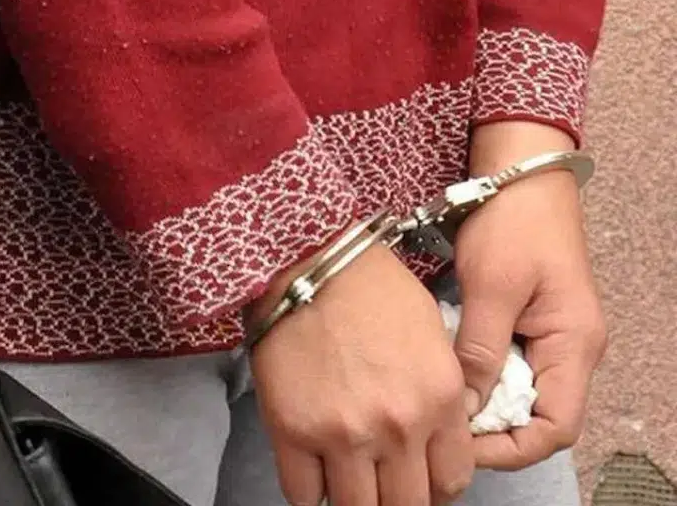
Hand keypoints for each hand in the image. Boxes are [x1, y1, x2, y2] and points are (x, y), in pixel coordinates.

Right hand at [248, 242, 474, 505]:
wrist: (309, 262)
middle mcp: (397, 426)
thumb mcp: (435, 338)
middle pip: (407, 505)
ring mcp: (342, 434)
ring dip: (356, 501)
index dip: (435, 488)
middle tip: (384, 484)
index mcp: (440, 400)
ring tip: (348, 481)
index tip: (418, 479)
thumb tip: (435, 442)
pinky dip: (310, 493)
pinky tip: (314, 475)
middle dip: (398, 500)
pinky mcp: (293, 431)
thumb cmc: (372, 289)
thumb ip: (444, 397)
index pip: (451, 482)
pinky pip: (302, 493)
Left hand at [453, 121, 607, 469]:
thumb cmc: (513, 223)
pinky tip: (439, 371)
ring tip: (432, 404)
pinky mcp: (525, 324)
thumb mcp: (491, 286)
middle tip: (435, 428)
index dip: (508, 448)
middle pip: (534, 418)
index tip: (459, 446)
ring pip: (516, 395)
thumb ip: (478, 350)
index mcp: (573, 346)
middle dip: (487, 431)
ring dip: (477, 402)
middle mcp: (568, 351)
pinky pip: (504, 367)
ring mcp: (548, 338)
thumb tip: (461, 407)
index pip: (555, 428)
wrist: (520, 176)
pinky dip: (474, 375)